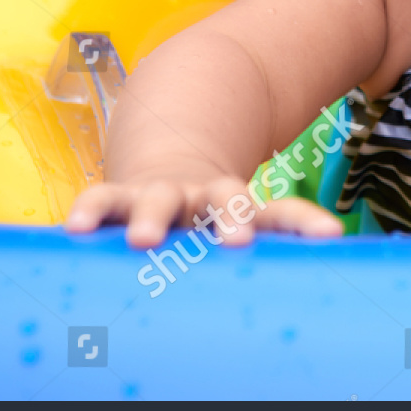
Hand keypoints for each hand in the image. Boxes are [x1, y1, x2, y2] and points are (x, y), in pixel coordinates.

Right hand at [65, 175, 342, 248]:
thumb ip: (284, 231)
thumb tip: (335, 244)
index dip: (302, 221)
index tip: (328, 234)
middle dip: (233, 217)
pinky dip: (90, 210)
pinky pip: (102, 199)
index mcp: (243, 205)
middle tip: (237, 242)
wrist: (170, 165)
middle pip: (224, 197)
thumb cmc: (213, 216)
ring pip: (159, 199)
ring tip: (144, 240)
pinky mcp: (120, 197)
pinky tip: (74, 229)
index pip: (281, 210)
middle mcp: (206, 195)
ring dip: (155, 217)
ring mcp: (162, 194)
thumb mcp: (250, 222)